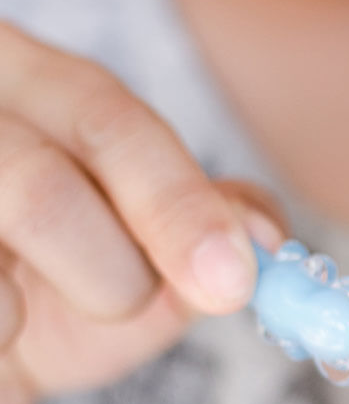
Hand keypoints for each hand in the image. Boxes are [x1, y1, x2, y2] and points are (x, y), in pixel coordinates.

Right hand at [0, 22, 282, 403]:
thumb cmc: (56, 282)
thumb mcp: (140, 250)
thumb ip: (205, 229)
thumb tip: (268, 237)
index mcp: (33, 84)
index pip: (110, 122)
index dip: (178, 204)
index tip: (230, 283)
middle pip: (41, 187)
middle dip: (111, 277)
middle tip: (127, 310)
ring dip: (31, 319)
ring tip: (25, 318)